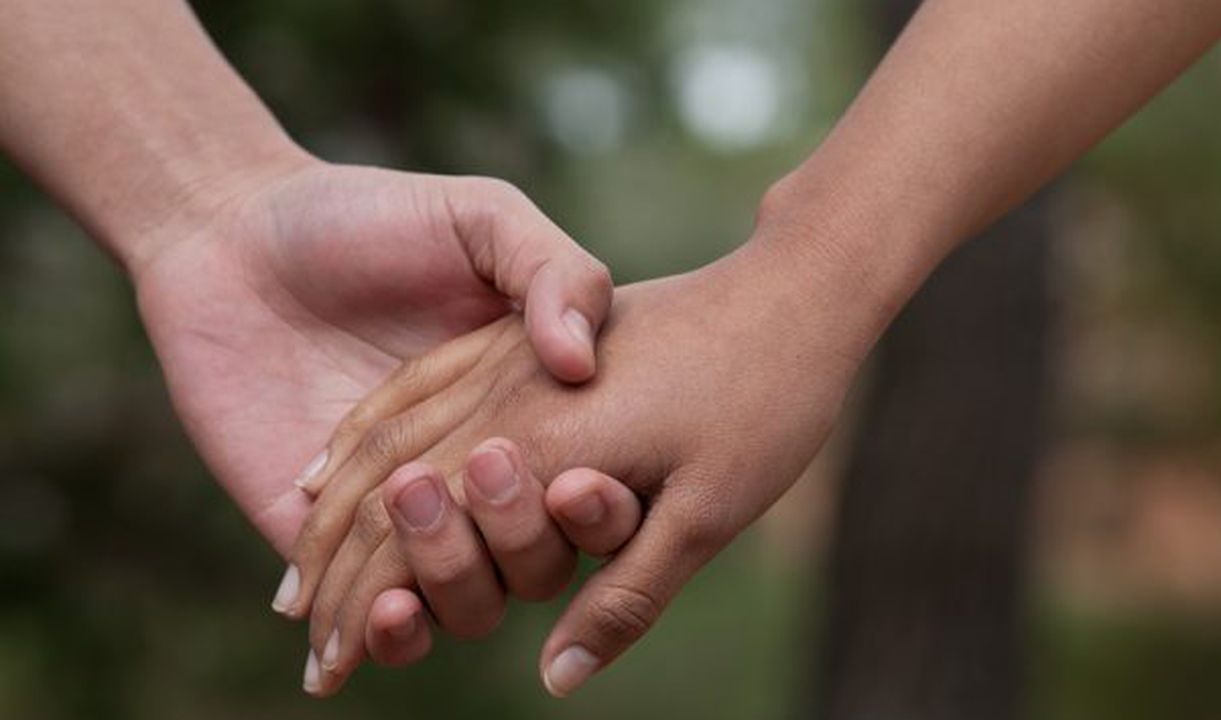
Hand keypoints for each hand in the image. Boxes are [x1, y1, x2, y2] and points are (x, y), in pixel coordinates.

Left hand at [128, 156, 613, 653]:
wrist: (235, 235)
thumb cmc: (370, 216)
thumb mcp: (483, 217)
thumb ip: (554, 269)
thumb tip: (580, 363)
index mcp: (534, 412)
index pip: (594, 495)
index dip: (602, 508)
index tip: (582, 479)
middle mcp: (479, 476)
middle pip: (538, 563)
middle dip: (519, 538)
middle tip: (482, 467)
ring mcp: (406, 516)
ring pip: (467, 604)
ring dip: (455, 583)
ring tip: (413, 510)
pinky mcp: (327, 544)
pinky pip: (377, 623)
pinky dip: (387, 633)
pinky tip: (372, 605)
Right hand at [289, 239, 884, 695]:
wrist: (797, 285)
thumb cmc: (768, 399)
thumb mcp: (713, 514)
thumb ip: (628, 593)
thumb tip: (558, 678)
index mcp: (539, 450)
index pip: (417, 543)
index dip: (365, 611)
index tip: (326, 672)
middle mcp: (506, 403)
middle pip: (386, 496)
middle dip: (337, 573)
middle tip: (305, 636)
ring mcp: (509, 360)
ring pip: (387, 438)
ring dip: (334, 509)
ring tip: (298, 569)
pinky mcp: (521, 333)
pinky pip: (416, 384)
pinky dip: (363, 432)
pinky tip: (335, 456)